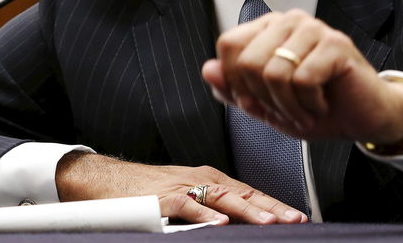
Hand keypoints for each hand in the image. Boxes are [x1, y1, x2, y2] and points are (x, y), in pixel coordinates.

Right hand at [55, 151, 306, 224]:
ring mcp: (181, 186)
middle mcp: (200, 178)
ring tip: (270, 222)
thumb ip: (209, 207)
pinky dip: (204, 214)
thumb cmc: (144, 190)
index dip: (274, 204)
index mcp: (209, 178)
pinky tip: (219, 223)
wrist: (103, 179)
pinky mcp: (160, 198)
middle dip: (271, 207)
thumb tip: (235, 224)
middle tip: (296, 220)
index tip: (298, 216)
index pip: (249, 191)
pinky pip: (186, 206)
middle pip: (242, 192)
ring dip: (248, 210)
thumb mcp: (184, 196)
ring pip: (221, 197)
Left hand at [201, 9, 402, 144]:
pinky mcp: (336, 44)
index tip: (258, 103)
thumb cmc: (316, 107)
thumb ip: (235, 89)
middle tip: (287, 113)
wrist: (363, 118)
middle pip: (248, 61)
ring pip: (273, 72)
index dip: (236, 82)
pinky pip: (302, 80)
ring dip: (288, 107)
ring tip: (305, 113)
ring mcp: (314, 28)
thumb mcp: (267, 105)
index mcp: (269, 28)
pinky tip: (322, 105)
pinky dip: (309, 106)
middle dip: (264, 100)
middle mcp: (290, 20)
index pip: (228, 44)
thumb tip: (207, 70)